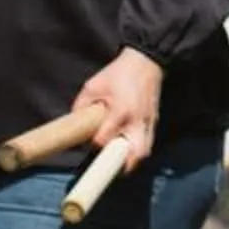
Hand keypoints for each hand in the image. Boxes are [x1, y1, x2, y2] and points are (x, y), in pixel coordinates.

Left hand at [73, 47, 163, 162]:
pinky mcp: (153, 122)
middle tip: (108, 167)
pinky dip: (138, 151)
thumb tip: (74, 123)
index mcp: (120, 112)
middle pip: (133, 155)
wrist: (146, 61)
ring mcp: (147, 123)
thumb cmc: (118, 73)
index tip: (91, 141)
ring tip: (120, 165)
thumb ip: (81, 106)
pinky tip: (129, 151)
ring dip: (132, 161)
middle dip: (120, 165)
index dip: (95, 143)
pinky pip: (148, 143)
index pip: (104, 140)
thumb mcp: (92, 86)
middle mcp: (136, 122)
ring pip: (144, 152)